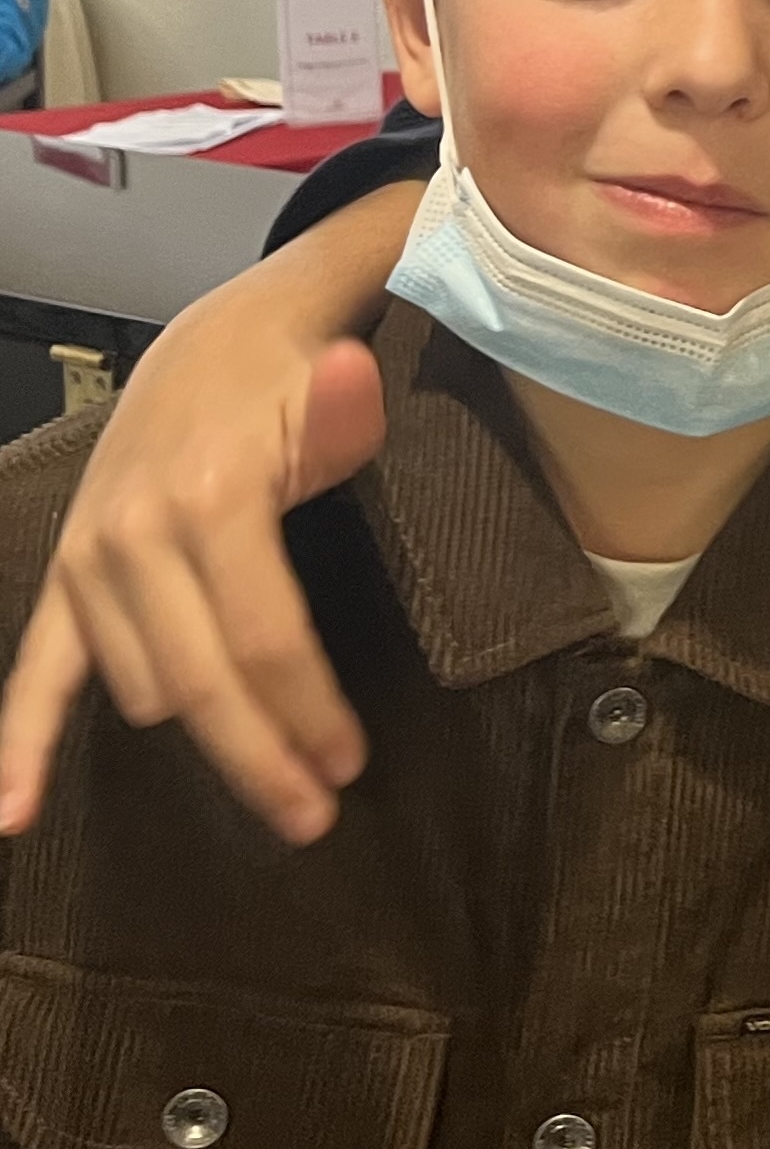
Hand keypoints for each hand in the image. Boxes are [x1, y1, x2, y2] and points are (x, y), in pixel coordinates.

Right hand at [0, 181, 416, 842]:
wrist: (223, 332)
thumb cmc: (300, 368)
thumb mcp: (341, 379)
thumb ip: (350, 405)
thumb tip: (356, 384)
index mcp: (212, 495)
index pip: (264, 637)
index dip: (307, 710)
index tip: (350, 764)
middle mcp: (135, 533)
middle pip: (200, 682)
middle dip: (260, 756)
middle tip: (313, 816)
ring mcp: (91, 557)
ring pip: (143, 689)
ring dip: (202, 743)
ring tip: (270, 788)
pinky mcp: (68, 571)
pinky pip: (38, 667)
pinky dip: (19, 741)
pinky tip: (13, 814)